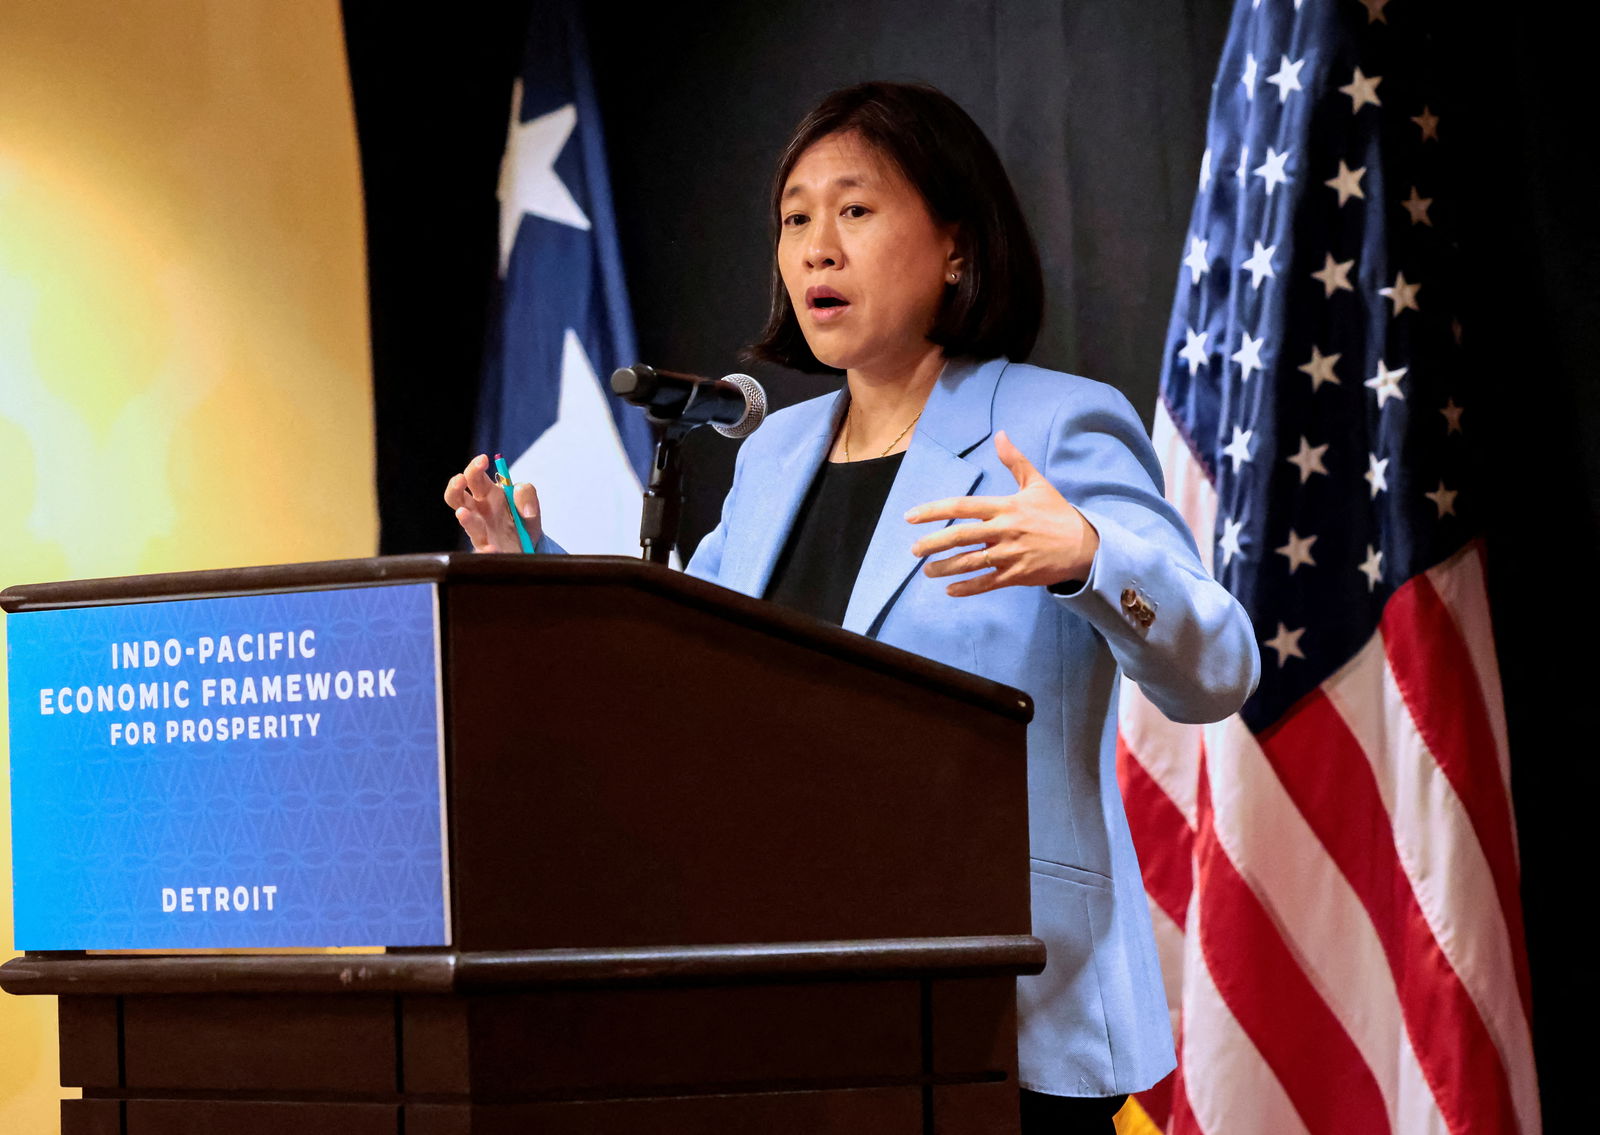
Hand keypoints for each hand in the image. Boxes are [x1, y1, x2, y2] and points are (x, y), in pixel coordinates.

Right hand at [443, 454, 542, 552]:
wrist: (529, 544)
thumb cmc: (522, 517)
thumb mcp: (529, 502)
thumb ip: (526, 494)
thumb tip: (519, 500)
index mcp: (486, 493)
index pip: (474, 477)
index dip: (475, 467)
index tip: (483, 460)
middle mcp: (477, 510)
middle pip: (456, 496)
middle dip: (455, 486)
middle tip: (460, 479)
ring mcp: (479, 529)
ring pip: (465, 522)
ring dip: (464, 518)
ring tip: (463, 513)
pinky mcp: (486, 548)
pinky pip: (482, 550)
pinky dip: (486, 550)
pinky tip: (492, 548)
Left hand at [906, 430, 1099, 596]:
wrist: (1085, 546)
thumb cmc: (1057, 513)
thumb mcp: (1037, 484)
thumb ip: (1015, 461)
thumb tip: (1000, 434)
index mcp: (1005, 507)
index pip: (962, 507)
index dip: (933, 511)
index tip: (910, 516)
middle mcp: (1004, 530)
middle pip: (960, 537)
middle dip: (932, 544)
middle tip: (914, 550)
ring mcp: (1010, 555)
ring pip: (969, 563)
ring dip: (944, 568)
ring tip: (927, 571)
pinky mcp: (1017, 575)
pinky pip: (987, 583)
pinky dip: (967, 588)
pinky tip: (949, 591)